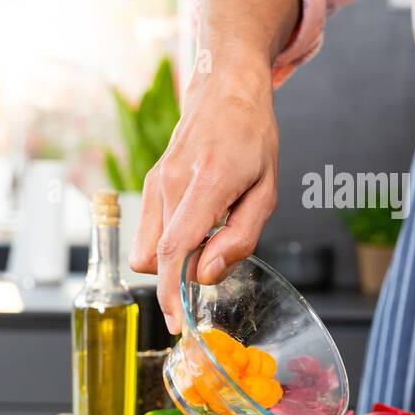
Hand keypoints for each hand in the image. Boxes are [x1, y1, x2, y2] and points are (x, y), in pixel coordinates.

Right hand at [129, 59, 278, 333]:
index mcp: (207, 184)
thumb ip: (240, 237)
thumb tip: (207, 275)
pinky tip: (197, 226)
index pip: (176, 250)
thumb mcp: (266, 190)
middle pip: (157, 258)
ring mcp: (155, 181)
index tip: (178, 323)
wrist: (226, 90)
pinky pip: (149, 231)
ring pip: (148, 248)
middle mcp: (171, 183)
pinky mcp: (150, 182)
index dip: (172, 293)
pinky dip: (168, 242)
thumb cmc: (253, 138)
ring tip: (208, 237)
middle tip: (212, 266)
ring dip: (173, 260)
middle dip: (178, 279)